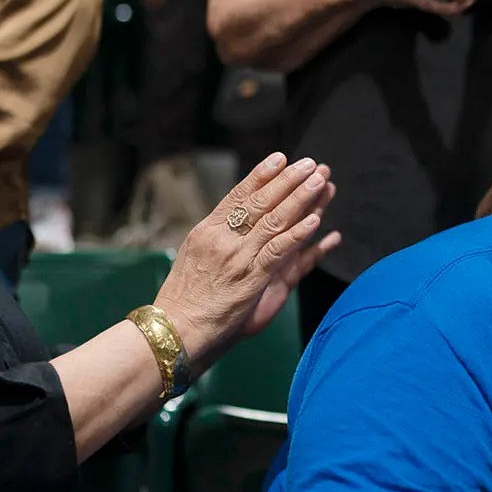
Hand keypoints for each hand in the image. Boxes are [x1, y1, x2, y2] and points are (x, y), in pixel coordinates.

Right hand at [154, 153, 340, 365]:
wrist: (173, 332)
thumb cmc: (182, 301)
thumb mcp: (192, 260)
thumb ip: (215, 241)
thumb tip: (231, 225)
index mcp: (206, 232)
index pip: (237, 196)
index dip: (261, 175)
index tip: (280, 158)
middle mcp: (222, 239)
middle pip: (260, 202)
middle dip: (288, 180)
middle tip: (309, 164)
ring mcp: (237, 258)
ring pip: (274, 220)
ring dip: (300, 198)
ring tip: (319, 181)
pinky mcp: (251, 279)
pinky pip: (278, 250)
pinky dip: (298, 233)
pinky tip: (315, 220)